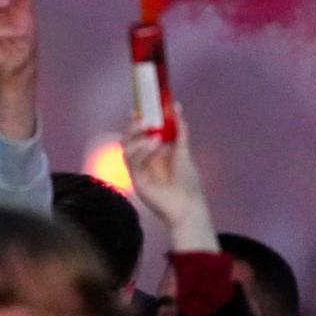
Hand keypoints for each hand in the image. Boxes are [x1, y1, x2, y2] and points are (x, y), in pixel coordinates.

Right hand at [122, 109, 218, 251]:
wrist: (189, 207)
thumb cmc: (188, 182)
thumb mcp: (184, 152)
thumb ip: (180, 131)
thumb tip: (177, 108)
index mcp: (152, 152)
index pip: (138, 133)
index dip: (135, 120)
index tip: (139, 108)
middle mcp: (143, 160)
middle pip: (127, 139)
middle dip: (132, 127)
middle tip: (142, 119)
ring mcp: (138, 170)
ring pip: (126, 148)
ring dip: (137, 138)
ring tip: (153, 135)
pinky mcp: (137, 180)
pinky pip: (132, 162)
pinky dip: (142, 150)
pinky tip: (154, 145)